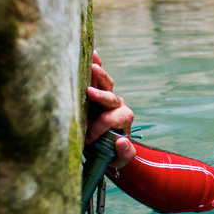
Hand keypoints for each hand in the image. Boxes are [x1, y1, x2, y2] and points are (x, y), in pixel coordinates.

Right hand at [85, 51, 135, 167]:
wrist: (106, 146)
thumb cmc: (112, 152)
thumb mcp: (120, 159)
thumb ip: (124, 153)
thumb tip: (123, 141)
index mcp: (124, 120)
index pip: (112, 119)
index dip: (100, 127)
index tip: (89, 138)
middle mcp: (118, 105)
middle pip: (112, 98)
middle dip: (101, 97)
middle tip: (90, 93)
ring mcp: (108, 96)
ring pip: (106, 84)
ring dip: (99, 75)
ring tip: (92, 65)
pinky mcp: (97, 91)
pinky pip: (96, 77)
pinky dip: (95, 65)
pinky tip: (92, 54)